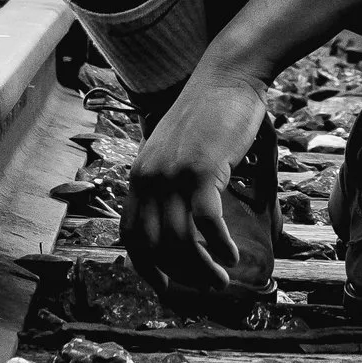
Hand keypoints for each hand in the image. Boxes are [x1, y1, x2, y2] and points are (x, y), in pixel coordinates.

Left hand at [122, 49, 269, 291]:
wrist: (227, 76)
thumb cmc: (209, 113)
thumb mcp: (176, 149)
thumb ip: (171, 179)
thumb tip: (182, 216)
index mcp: (140, 175)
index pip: (130, 234)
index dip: (145, 266)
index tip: (166, 285)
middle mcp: (149, 177)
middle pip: (153, 244)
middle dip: (178, 274)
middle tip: (205, 287)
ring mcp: (174, 173)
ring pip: (179, 239)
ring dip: (201, 268)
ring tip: (221, 280)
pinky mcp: (202, 169)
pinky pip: (206, 221)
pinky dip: (219, 246)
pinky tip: (231, 256)